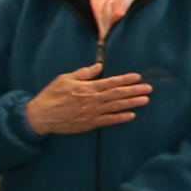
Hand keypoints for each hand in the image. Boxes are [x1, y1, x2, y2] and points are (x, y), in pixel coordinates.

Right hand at [24, 61, 151, 135]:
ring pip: (116, 107)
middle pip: (117, 94)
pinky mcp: (89, 124)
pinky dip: (120, 118)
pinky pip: (108, 121)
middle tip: (149, 89)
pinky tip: (132, 115)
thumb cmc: (51, 95)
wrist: (40, 116)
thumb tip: (99, 66)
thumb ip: (83, 73)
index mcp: (87, 87)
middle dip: (134, 91)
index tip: (138, 77)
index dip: (125, 79)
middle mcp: (92, 99)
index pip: (111, 82)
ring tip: (145, 100)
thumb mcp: (65, 78)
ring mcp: (92, 112)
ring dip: (132, 103)